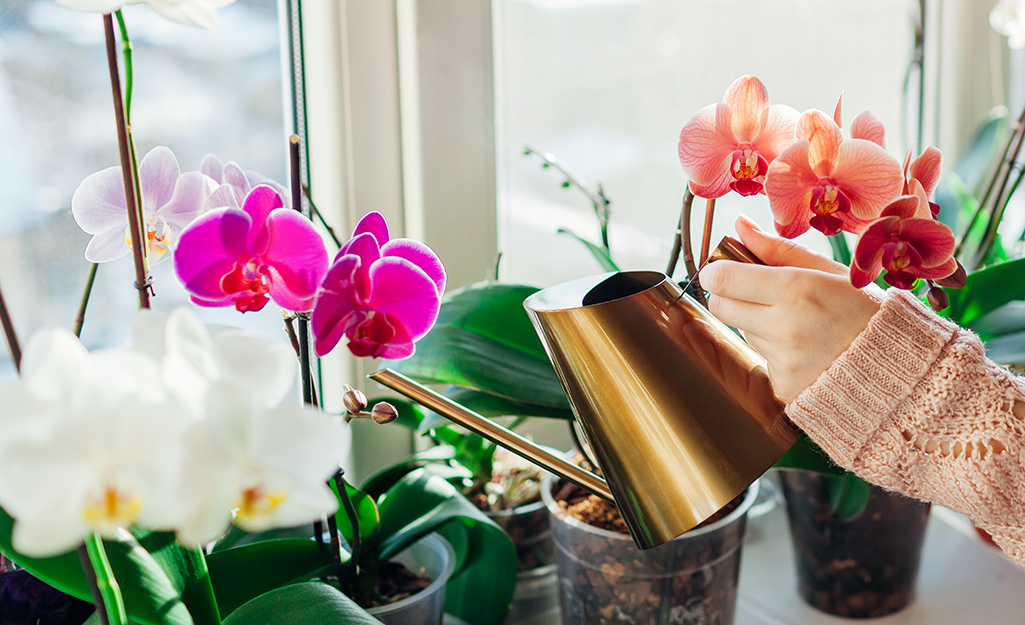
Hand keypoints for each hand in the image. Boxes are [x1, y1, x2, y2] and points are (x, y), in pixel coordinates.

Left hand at [698, 215, 881, 401]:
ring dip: (759, 323)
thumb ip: (778, 249)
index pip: (722, 278)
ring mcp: (784, 361)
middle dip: (730, 296)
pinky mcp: (784, 386)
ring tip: (800, 323)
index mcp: (797, 290)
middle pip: (720, 306)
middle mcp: (785, 327)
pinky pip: (762, 359)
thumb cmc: (869, 312)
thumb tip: (740, 225)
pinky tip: (807, 348)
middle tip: (759, 292)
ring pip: (743, 332)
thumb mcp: (830, 271)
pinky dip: (776, 352)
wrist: (902, 369)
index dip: (717, 272)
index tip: (726, 269)